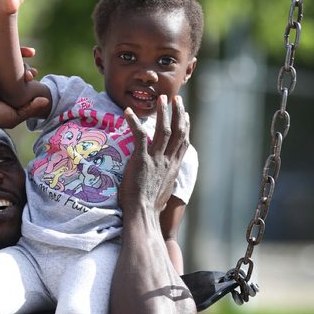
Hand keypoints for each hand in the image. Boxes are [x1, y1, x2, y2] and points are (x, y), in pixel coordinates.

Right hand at [0, 38, 47, 128]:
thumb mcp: (16, 115)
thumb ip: (31, 108)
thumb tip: (47, 100)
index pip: (13, 76)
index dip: (25, 72)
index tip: (35, 74)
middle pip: (7, 63)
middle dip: (23, 61)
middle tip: (33, 63)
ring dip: (11, 48)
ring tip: (30, 52)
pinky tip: (3, 41)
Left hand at [118, 96, 189, 215]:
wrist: (143, 215)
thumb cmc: (150, 208)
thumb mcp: (163, 192)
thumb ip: (164, 180)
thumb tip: (163, 180)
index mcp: (174, 167)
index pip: (183, 141)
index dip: (185, 125)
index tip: (184, 113)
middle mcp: (168, 161)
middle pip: (178, 131)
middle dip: (178, 112)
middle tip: (176, 98)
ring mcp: (156, 160)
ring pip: (163, 129)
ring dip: (162, 112)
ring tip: (161, 98)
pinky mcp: (141, 160)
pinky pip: (139, 136)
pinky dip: (133, 122)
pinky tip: (127, 112)